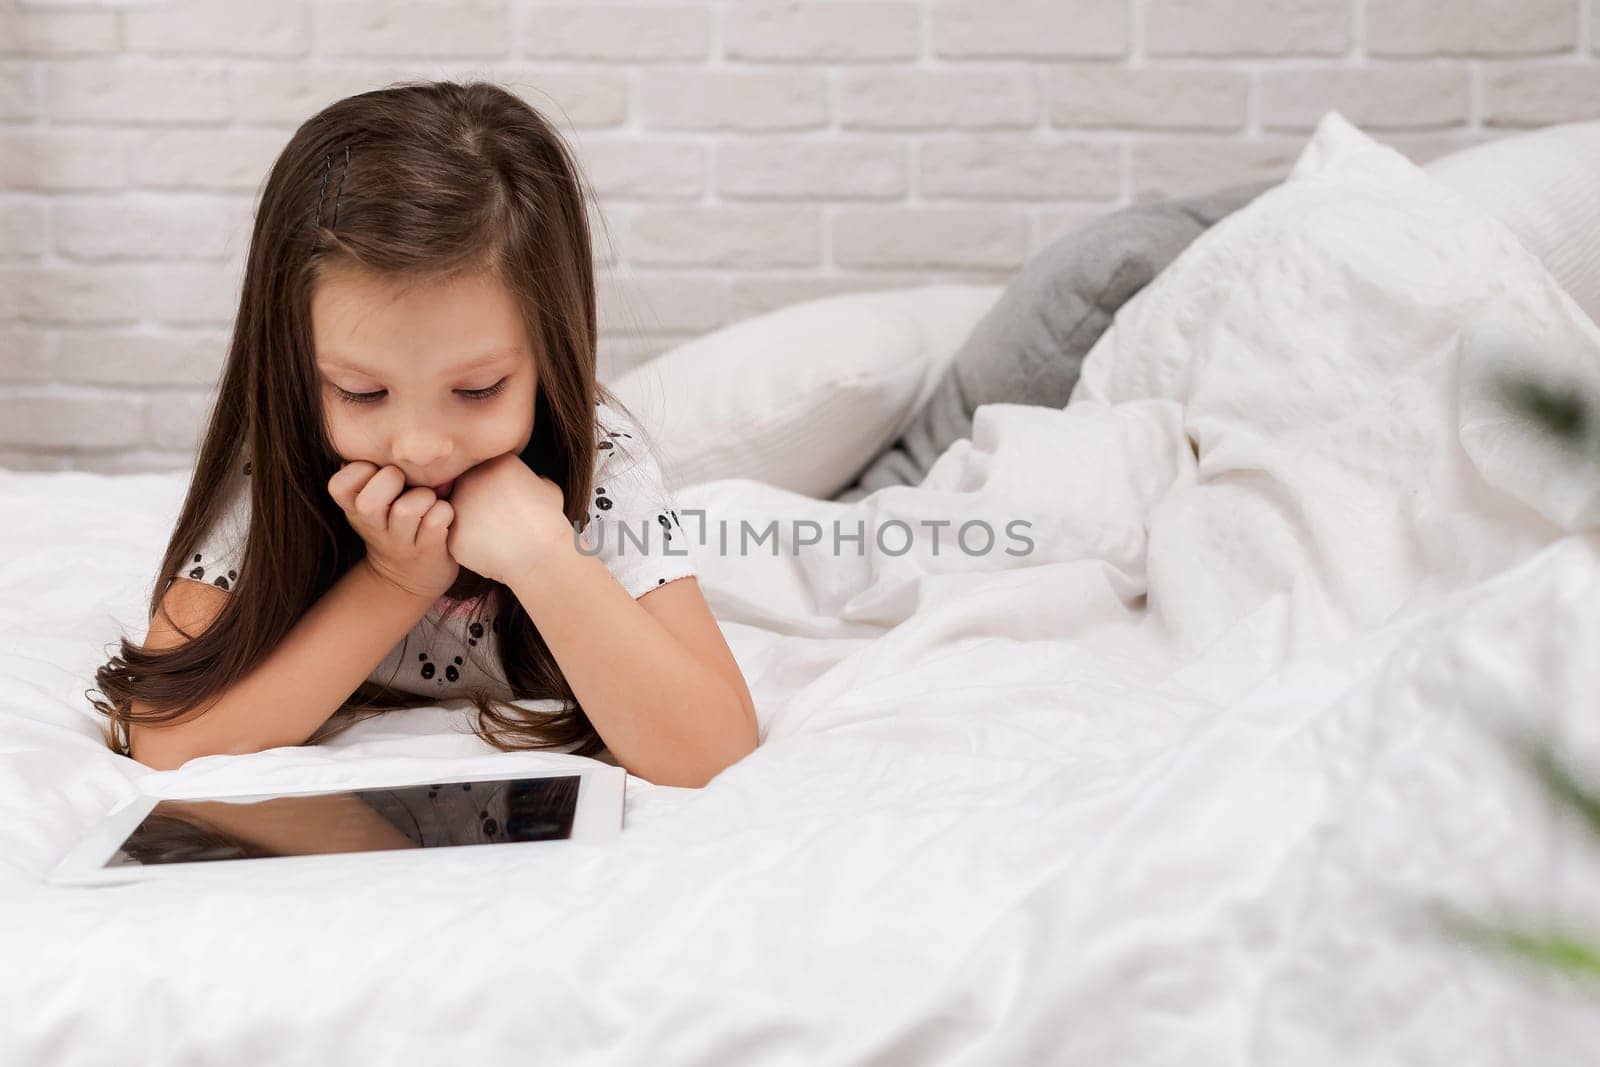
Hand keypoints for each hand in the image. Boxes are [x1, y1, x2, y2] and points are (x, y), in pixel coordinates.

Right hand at [328, 462, 457, 599]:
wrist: (409, 578)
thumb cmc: (396, 522)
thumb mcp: (374, 502)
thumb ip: (377, 471)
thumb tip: (402, 432)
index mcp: (354, 508)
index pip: (339, 484)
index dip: (360, 470)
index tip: (376, 471)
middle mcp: (373, 526)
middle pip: (370, 500)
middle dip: (392, 480)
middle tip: (406, 484)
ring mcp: (400, 542)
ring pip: (406, 509)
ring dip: (425, 497)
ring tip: (430, 501)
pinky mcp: (428, 551)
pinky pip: (437, 521)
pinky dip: (445, 512)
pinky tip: (444, 515)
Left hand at [444, 452, 571, 584]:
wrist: (543, 554)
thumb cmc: (549, 523)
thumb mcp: (549, 490)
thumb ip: (533, 480)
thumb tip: (534, 482)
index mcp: (496, 462)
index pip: (485, 471)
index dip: (496, 489)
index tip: (509, 504)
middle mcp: (472, 478)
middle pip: (465, 488)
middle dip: (477, 503)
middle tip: (499, 521)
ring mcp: (458, 505)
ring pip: (457, 513)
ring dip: (470, 523)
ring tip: (495, 537)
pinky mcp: (451, 533)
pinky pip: (456, 538)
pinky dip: (469, 546)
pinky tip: (489, 550)